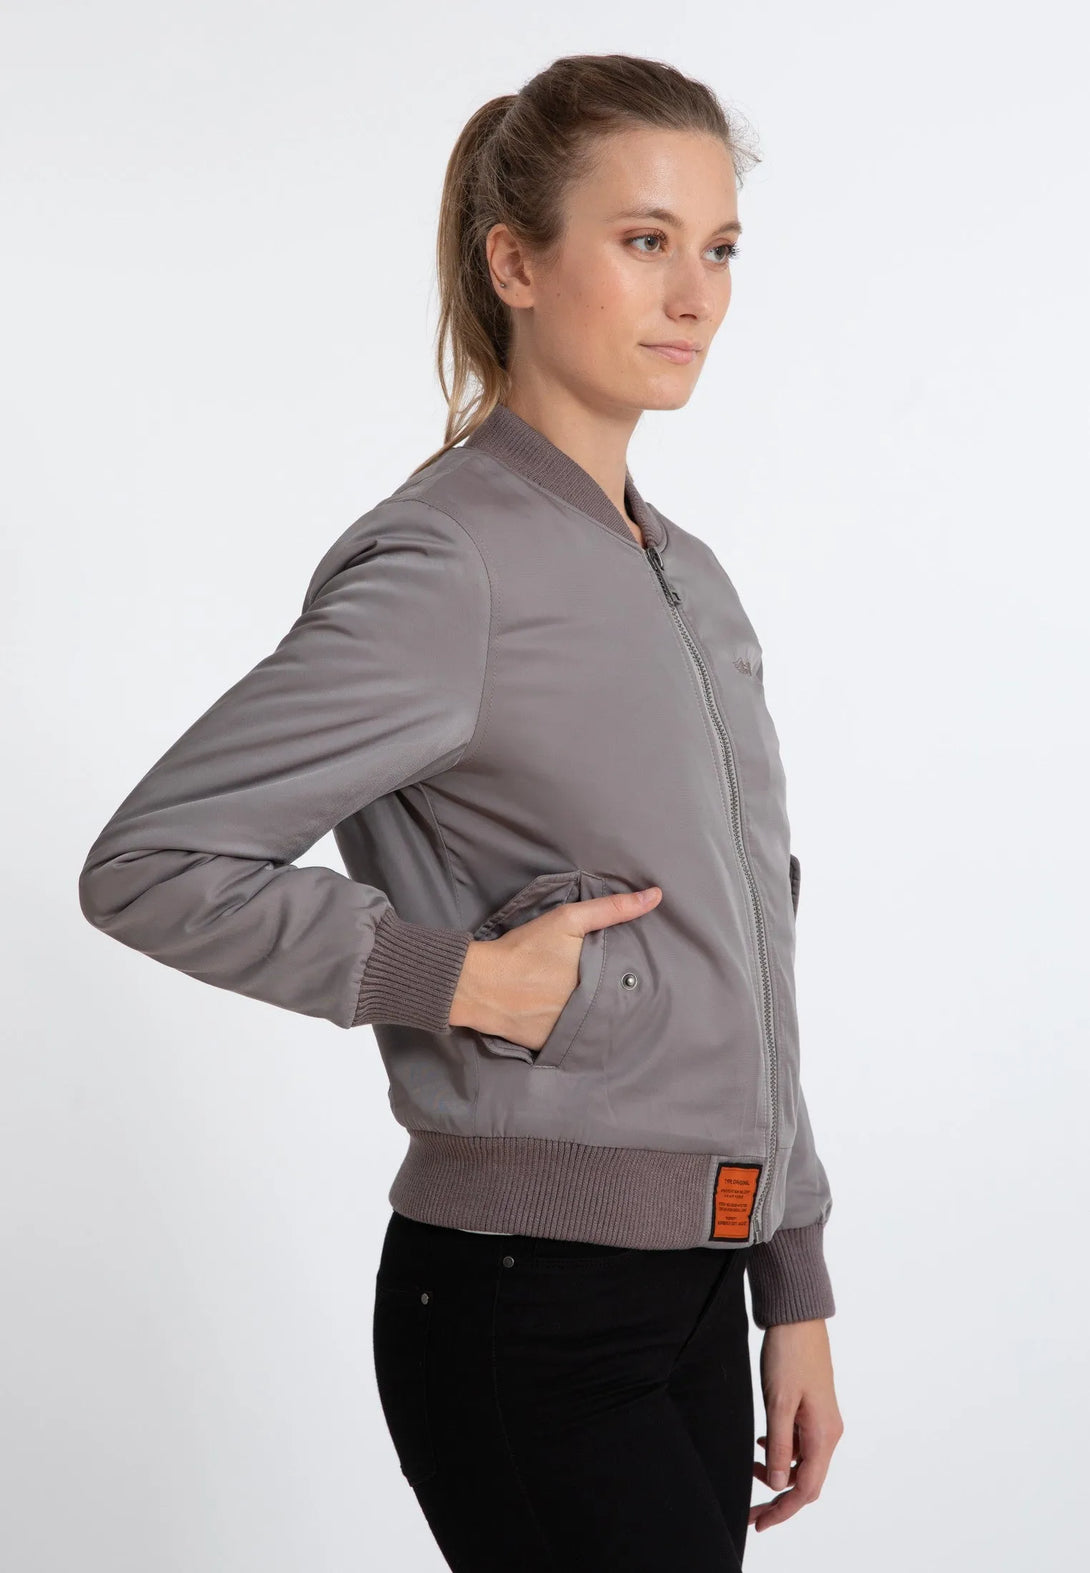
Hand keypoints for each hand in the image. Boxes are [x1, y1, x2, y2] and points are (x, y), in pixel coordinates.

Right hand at [449, 885, 661, 1046]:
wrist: (480, 983)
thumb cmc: (525, 948)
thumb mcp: (568, 920)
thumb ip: (612, 908)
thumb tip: (655, 896)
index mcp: (600, 980)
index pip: (628, 981)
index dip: (626, 975)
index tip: (622, 970)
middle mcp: (591, 1009)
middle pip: (613, 1003)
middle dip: (611, 995)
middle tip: (596, 984)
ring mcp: (571, 1031)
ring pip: (594, 1022)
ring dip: (594, 1014)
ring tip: (581, 1001)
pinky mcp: (553, 1046)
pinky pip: (572, 1039)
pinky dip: (571, 1030)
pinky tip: (564, 1018)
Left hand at [750, 1317, 843, 1533]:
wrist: (797, 1318)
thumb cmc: (789, 1355)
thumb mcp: (778, 1403)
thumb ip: (780, 1446)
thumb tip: (779, 1485)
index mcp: (823, 1435)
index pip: (806, 1489)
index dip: (783, 1511)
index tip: (759, 1523)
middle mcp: (828, 1432)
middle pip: (806, 1481)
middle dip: (778, 1498)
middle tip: (750, 1510)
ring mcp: (821, 1420)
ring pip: (802, 1462)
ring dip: (778, 1472)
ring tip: (750, 1468)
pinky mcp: (812, 1409)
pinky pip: (799, 1442)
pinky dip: (781, 1450)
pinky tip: (762, 1444)